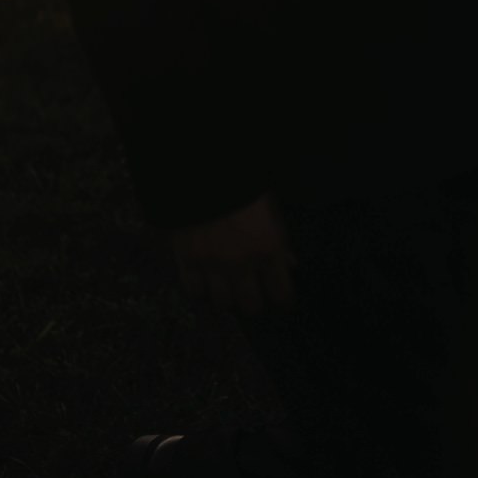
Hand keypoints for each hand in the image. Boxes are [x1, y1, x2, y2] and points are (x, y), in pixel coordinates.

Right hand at [169, 195, 295, 318]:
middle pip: (251, 306)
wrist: (204, 170)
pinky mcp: (188, 259)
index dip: (283, 300)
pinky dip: (200, 289)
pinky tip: (205, 280)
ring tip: (229, 287)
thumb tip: (290, 265)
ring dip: (227, 297)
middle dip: (255, 303)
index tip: (282, 300)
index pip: (281, 293)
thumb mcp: (271, 210)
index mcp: (268, 247)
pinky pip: (194, 291)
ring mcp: (213, 263)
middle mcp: (242, 262)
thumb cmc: (242, 187)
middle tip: (254, 295)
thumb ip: (280, 242)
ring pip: (223, 303)